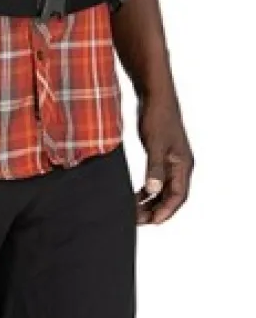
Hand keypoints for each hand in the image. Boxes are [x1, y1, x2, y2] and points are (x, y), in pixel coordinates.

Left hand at [135, 88, 193, 224]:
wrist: (154, 95)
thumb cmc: (158, 116)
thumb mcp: (155, 144)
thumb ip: (155, 168)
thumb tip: (153, 191)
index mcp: (183, 164)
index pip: (178, 196)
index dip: (165, 211)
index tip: (151, 222)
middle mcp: (180, 166)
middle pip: (171, 197)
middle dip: (156, 210)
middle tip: (137, 220)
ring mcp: (171, 161)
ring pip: (163, 190)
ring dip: (150, 202)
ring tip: (134, 211)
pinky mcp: (161, 156)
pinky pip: (157, 180)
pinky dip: (147, 191)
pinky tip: (135, 196)